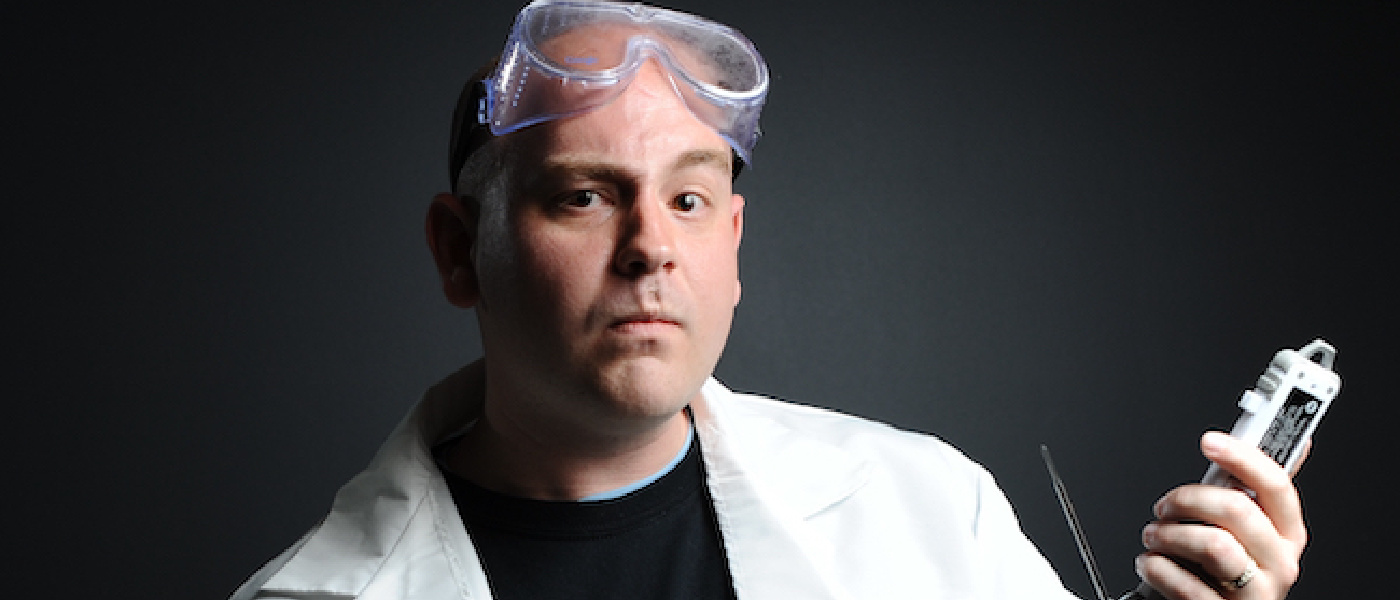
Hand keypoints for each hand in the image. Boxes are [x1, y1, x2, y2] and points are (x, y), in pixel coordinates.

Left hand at [1135, 431, 1307, 599]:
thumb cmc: (1219, 571)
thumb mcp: (1239, 532)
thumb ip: (1239, 493)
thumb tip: (1246, 441)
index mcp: (1286, 534)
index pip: (1276, 485)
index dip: (1243, 457)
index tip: (1210, 441)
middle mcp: (1279, 562)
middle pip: (1236, 509)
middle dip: (1186, 500)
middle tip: (1163, 507)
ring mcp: (1256, 592)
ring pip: (1213, 545)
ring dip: (1167, 535)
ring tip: (1153, 537)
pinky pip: (1186, 584)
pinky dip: (1156, 568)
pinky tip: (1150, 565)